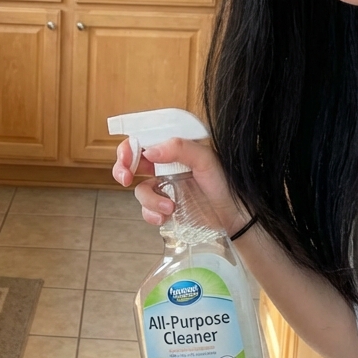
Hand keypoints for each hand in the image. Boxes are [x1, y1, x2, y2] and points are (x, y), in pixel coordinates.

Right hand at [112, 137, 244, 232]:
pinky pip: (146, 210)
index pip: (143, 140)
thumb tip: (150, 151)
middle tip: (126, 179)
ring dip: (149, 199)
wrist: (235, 217)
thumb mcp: (206, 159)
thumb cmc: (225, 184)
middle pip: (131, 163)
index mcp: (173, 149)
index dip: (129, 147)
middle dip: (122, 169)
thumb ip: (180, 148)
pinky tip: (166, 217)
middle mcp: (165, 166)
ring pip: (139, 190)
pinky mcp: (164, 208)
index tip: (129, 158)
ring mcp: (163, 188)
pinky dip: (152, 214)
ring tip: (169, 207)